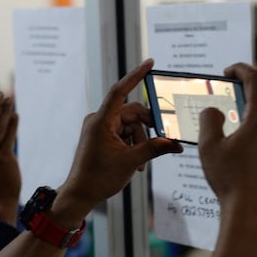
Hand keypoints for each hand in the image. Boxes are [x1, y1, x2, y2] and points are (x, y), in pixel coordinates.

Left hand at [52, 59, 182, 226]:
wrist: (80, 194)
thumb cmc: (99, 178)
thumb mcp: (131, 162)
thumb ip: (154, 149)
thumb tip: (175, 143)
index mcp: (102, 121)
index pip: (120, 91)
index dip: (135, 75)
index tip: (150, 63)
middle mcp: (99, 120)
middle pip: (132, 113)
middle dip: (147, 129)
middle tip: (163, 141)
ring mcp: (100, 129)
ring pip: (130, 126)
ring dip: (141, 141)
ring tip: (142, 163)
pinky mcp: (102, 137)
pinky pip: (123, 134)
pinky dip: (133, 145)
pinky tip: (137, 163)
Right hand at [198, 63, 256, 224]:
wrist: (252, 213)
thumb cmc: (230, 180)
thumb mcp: (210, 147)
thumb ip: (209, 121)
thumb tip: (213, 111)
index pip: (255, 80)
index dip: (241, 69)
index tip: (227, 71)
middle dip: (250, 86)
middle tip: (231, 89)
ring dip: (254, 108)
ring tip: (234, 116)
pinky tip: (241, 140)